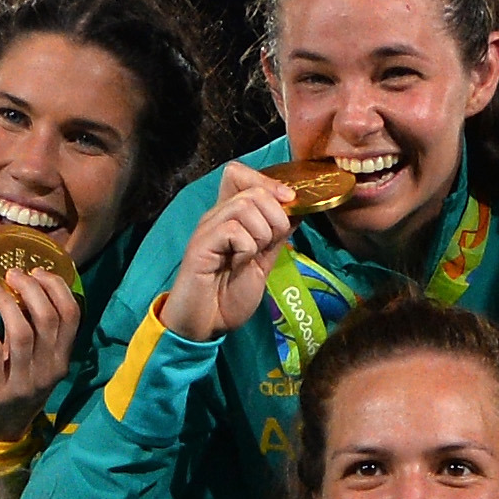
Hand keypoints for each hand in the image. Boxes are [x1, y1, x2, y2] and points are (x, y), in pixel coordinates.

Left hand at [0, 257, 89, 442]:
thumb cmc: (13, 388)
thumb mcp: (35, 363)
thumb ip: (38, 332)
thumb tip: (28, 285)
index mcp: (62, 362)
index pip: (72, 315)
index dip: (56, 286)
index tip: (37, 271)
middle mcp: (48, 373)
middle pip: (48, 318)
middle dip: (29, 288)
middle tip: (11, 276)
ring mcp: (22, 384)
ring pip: (22, 332)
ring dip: (7, 303)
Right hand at [151, 164, 301, 344]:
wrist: (205, 325)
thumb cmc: (227, 296)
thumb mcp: (263, 260)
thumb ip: (276, 234)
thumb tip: (297, 208)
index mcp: (229, 217)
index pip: (240, 173)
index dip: (269, 182)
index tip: (289, 203)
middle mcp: (216, 216)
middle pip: (253, 189)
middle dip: (275, 216)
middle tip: (268, 245)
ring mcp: (207, 229)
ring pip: (246, 206)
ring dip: (262, 234)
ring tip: (250, 258)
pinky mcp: (200, 246)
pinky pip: (234, 230)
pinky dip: (247, 248)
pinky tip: (238, 265)